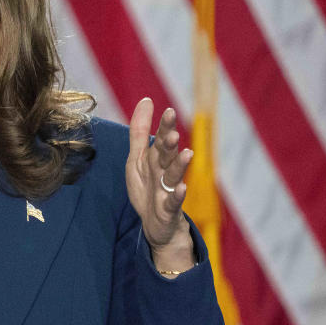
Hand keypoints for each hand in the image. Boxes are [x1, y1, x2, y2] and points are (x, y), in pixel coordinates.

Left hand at [126, 98, 193, 263]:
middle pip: (167, 156)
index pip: (161, 139)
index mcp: (156, 159)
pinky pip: (173, 202)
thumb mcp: (138, 158)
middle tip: (173, 132)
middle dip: (170, 144)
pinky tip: (182, 188)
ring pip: (174, 176)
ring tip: (187, 153)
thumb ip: (140, 131)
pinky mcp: (168, 210)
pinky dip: (178, 196)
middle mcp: (164, 172)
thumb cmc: (148, 187)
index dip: (165, 127)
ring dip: (180, 165)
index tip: (169, 110)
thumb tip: (147, 100)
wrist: (156, 224)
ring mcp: (168, 191)